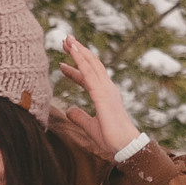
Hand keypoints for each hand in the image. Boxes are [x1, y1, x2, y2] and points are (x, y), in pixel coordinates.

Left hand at [55, 37, 141, 155]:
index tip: (62, 65)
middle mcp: (107, 88)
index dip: (75, 69)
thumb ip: (79, 117)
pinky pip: (89, 74)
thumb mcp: (89, 126)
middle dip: (78, 51)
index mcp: (104, 94)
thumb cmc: (110, 138)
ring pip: (91, 65)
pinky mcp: (102, 94)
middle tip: (66, 40)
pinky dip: (81, 63)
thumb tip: (68, 110)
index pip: (88, 77)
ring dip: (79, 51)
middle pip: (91, 64)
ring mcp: (106, 89)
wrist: (124, 144)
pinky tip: (73, 53)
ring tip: (67, 40)